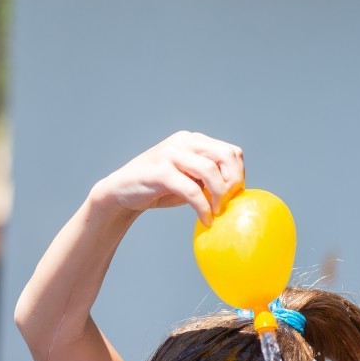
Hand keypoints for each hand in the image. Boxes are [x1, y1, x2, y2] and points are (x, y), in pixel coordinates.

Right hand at [92, 131, 244, 225]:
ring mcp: (170, 155)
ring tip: (217, 212)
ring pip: (210, 170)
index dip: (238, 174)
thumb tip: (236, 192)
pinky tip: (206, 219)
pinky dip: (203, 207)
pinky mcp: (160, 172)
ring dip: (220, 195)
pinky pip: (192, 190)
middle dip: (233, 182)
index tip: (234, 195)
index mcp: (193, 140)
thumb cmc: (159, 189)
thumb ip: (208, 178)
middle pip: (225, 156)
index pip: (230, 151)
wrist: (121, 192)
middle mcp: (184, 142)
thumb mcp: (188, 179)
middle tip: (229, 203)